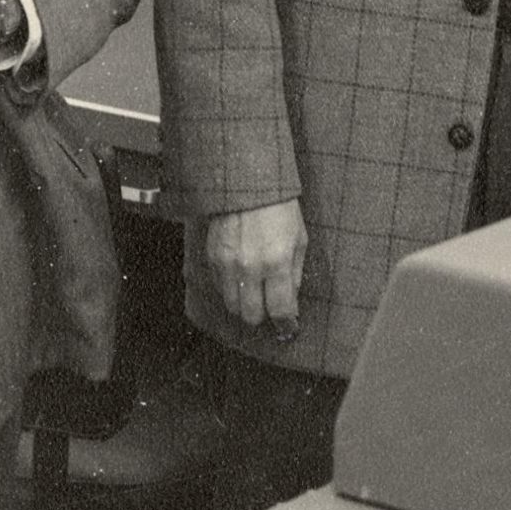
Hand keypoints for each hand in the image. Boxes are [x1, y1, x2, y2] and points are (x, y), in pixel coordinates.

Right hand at [206, 198, 305, 333]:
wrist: (246, 182)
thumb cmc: (278, 207)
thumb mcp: (299, 239)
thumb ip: (295, 274)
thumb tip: (291, 301)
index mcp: (277, 262)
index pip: (279, 310)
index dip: (285, 324)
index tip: (288, 327)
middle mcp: (250, 268)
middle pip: (251, 315)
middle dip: (263, 317)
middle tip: (269, 309)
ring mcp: (227, 264)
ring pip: (232, 305)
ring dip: (244, 304)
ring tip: (254, 292)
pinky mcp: (211, 257)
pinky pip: (219, 287)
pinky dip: (230, 288)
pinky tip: (240, 276)